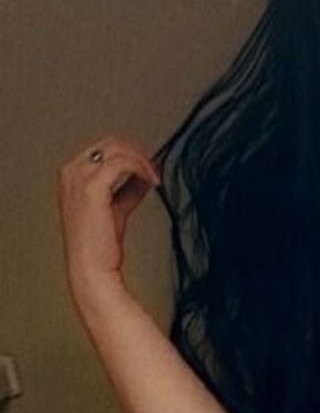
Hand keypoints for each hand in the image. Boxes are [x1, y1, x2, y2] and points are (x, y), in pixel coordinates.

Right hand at [57, 135, 159, 307]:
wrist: (91, 268)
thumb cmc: (99, 246)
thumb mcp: (116, 209)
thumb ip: (128, 190)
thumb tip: (145, 177)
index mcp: (70, 175)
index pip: (102, 150)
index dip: (129, 153)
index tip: (147, 166)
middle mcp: (70, 172)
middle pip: (109, 144)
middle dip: (137, 153)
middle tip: (155, 169)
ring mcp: (78, 177)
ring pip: (117, 150)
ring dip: (141, 161)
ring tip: (155, 177)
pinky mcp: (92, 187)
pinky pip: (123, 163)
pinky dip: (141, 168)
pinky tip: (152, 182)